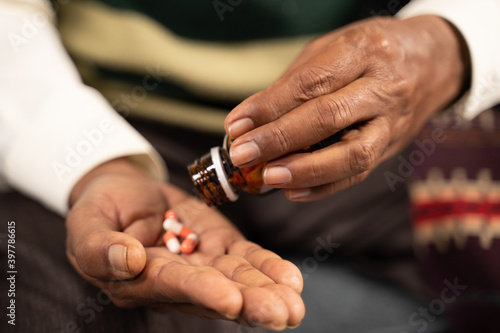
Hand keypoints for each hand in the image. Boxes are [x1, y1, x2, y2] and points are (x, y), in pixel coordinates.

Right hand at [66, 158, 303, 329]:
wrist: (124, 192)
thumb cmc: (99, 211)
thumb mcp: (87, 226)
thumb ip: (99, 247)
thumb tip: (128, 260)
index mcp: (143, 281)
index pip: (175, 287)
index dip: (202, 293)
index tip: (230, 300)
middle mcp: (178, 279)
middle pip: (217, 293)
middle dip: (251, 303)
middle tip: (282, 314)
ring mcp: (202, 262)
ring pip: (239, 279)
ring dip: (268, 290)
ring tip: (295, 301)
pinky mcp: (219, 244)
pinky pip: (246, 258)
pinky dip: (268, 266)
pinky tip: (291, 278)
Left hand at [224, 15, 469, 200]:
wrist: (432, 62)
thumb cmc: (370, 52)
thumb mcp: (332, 49)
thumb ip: (294, 83)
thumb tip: (250, 121)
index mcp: (363, 52)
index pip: (310, 84)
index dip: (270, 107)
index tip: (237, 125)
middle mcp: (383, 87)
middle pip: (329, 118)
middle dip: (280, 140)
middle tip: (242, 154)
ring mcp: (392, 122)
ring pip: (351, 155)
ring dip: (304, 171)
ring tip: (268, 177)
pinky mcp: (391, 147)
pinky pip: (359, 174)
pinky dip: (324, 187)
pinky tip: (293, 192)